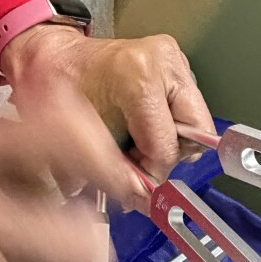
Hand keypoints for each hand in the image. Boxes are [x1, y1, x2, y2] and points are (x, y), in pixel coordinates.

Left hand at [0, 26, 214, 209]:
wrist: (64, 60)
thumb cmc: (67, 89)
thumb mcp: (88, 135)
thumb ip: (118, 170)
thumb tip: (144, 201)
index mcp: (138, 75)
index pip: (165, 145)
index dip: (152, 171)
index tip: (140, 185)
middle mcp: (165, 62)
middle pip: (194, 132)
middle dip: (169, 154)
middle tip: (140, 158)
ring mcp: (177, 60)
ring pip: (197, 124)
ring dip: (170, 140)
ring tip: (138, 138)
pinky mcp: (180, 64)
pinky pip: (189, 110)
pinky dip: (170, 125)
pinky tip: (145, 124)